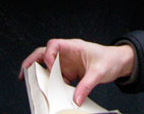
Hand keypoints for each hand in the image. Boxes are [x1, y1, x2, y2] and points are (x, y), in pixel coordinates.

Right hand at [20, 38, 135, 105]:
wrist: (119, 62)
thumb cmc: (110, 60)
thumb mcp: (99, 73)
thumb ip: (87, 85)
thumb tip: (75, 99)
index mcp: (74, 47)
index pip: (54, 44)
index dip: (48, 55)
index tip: (49, 66)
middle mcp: (67, 53)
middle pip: (44, 53)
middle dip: (32, 61)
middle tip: (24, 74)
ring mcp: (67, 63)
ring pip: (47, 65)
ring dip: (39, 73)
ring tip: (31, 84)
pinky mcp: (69, 72)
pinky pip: (55, 77)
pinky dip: (50, 84)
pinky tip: (49, 92)